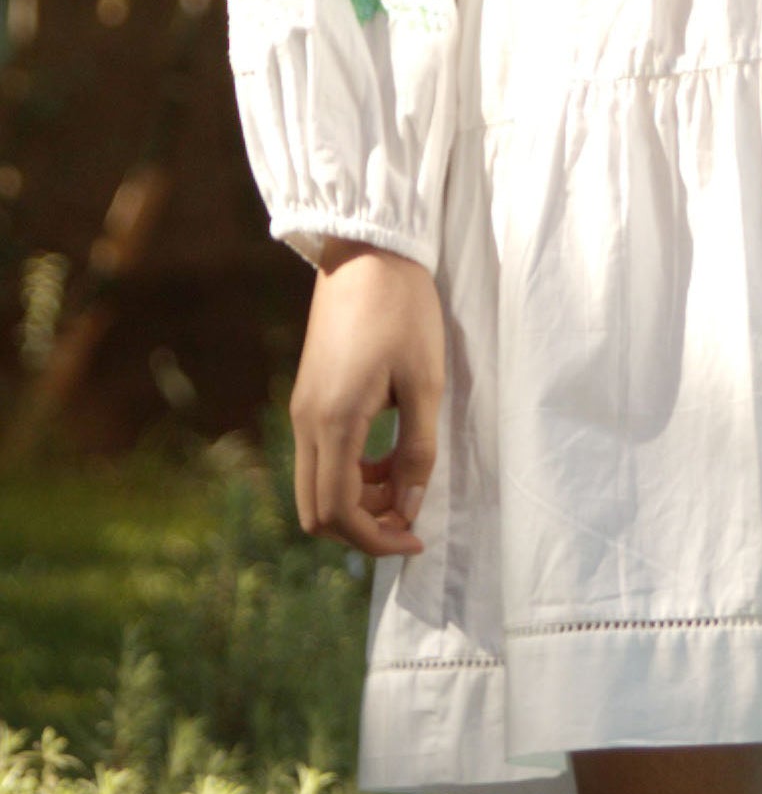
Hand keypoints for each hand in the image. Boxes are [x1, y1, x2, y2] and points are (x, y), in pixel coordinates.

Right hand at [288, 236, 444, 556]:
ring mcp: (303, 410)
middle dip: (364, 526)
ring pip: (317, 486)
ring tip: (408, 478)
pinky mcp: (310, 397)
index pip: (339, 512)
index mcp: (334, 421)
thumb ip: (418, 449)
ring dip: (360, 499)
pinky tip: (390, 454)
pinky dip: (352, 472)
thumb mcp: (426, 382)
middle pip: (318, 510)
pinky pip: (321, 458)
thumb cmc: (404, 310)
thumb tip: (410, 507)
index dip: (376, 539)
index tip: (416, 540)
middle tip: (411, 516)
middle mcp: (307, 423)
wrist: (369, 253)